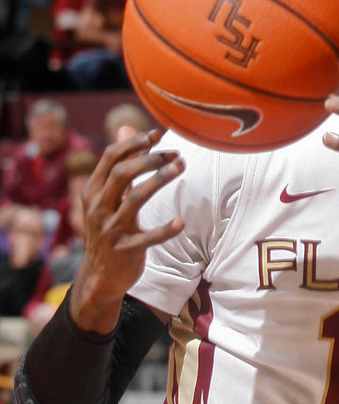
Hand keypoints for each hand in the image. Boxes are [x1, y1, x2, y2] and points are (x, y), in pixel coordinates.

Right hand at [71, 131, 183, 326]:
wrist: (99, 276)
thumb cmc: (109, 229)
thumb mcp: (107, 198)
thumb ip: (119, 165)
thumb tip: (127, 128)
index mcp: (93, 191)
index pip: (109, 158)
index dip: (133, 143)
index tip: (157, 135)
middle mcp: (99, 207)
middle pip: (122, 173)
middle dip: (150, 159)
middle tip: (176, 155)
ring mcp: (111, 229)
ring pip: (135, 198)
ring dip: (160, 180)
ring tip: (180, 168)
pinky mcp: (126, 250)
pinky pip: (148, 238)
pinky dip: (165, 230)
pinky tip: (181, 222)